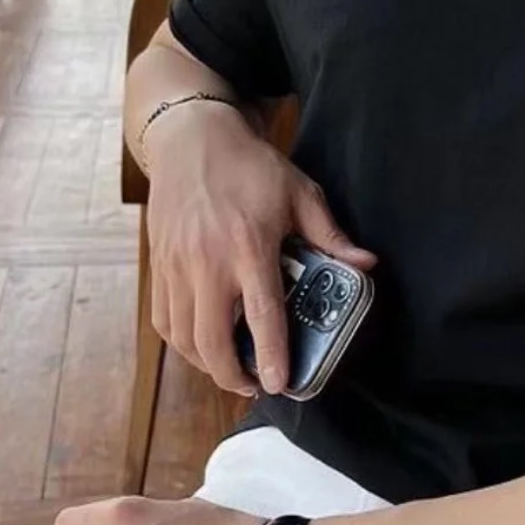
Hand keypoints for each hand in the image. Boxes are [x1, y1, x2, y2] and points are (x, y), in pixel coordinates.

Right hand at [145, 104, 375, 394]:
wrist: (190, 139)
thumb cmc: (249, 167)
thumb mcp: (299, 193)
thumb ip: (331, 235)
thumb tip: (366, 265)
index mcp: (248, 246)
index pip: (261, 313)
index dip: (271, 355)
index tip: (279, 384)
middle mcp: (206, 262)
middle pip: (212, 339)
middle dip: (234, 376)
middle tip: (258, 386)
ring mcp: (176, 266)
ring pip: (183, 337)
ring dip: (208, 364)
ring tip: (234, 371)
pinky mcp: (158, 265)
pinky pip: (164, 319)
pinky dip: (183, 343)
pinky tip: (204, 346)